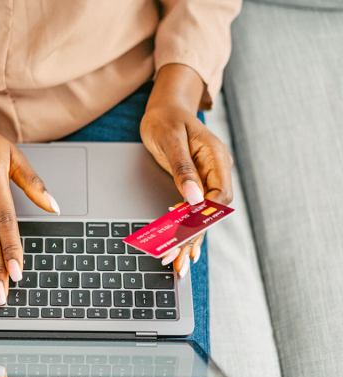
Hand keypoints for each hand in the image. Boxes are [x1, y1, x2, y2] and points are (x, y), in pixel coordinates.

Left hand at [140, 65, 232, 275]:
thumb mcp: (170, 140)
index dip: (203, 216)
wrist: (163, 108)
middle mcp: (216, 171)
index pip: (219, 196)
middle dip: (195, 237)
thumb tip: (193, 198)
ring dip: (190, 239)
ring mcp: (207, 179)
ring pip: (203, 216)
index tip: (185, 232)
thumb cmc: (166, 119)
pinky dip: (186, 231)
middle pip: (211, 212)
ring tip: (178, 263)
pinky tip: (184, 250)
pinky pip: (193, 211)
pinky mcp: (195, 184)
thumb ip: (182, 168)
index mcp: (216, 159)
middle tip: (178, 259)